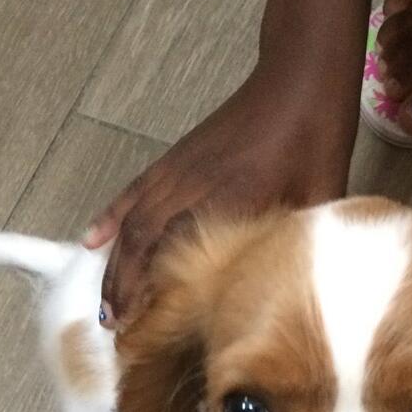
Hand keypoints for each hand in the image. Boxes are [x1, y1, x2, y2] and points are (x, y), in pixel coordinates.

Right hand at [86, 64, 355, 321]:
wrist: (299, 81)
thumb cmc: (315, 139)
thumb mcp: (319, 199)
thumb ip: (298, 243)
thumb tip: (295, 288)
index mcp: (232, 199)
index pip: (179, 254)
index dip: (154, 295)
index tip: (142, 330)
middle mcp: (194, 186)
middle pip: (144, 244)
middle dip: (124, 290)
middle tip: (115, 329)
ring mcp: (179, 170)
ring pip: (133, 223)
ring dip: (115, 265)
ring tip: (106, 304)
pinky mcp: (175, 158)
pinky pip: (133, 192)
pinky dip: (110, 218)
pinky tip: (92, 239)